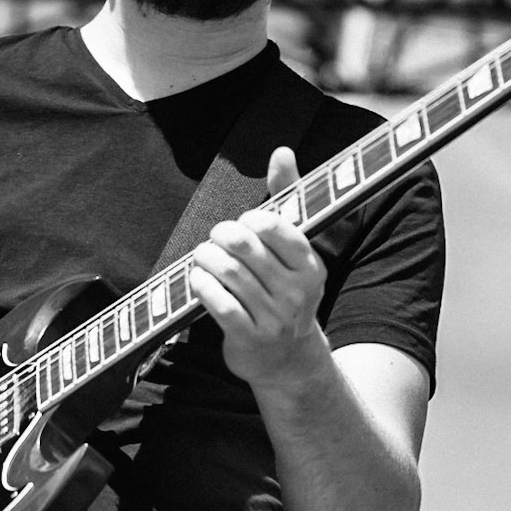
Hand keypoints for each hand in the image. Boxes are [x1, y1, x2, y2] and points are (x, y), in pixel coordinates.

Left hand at [188, 146, 327, 386]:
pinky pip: (217, 302)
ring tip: (203, 257)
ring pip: (227, 272)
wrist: (288, 360)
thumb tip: (282, 151)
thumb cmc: (285, 292)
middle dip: (220, 235)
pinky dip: (201, 285)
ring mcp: (274, 318)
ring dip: (205, 258)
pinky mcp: (249, 338)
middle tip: (215, 240)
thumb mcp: (294, 251)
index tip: (243, 226)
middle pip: (243, 246)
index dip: (249, 220)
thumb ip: (288, 198)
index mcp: (310, 266)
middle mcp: (296, 293)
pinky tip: (199, 280)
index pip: (274, 227)